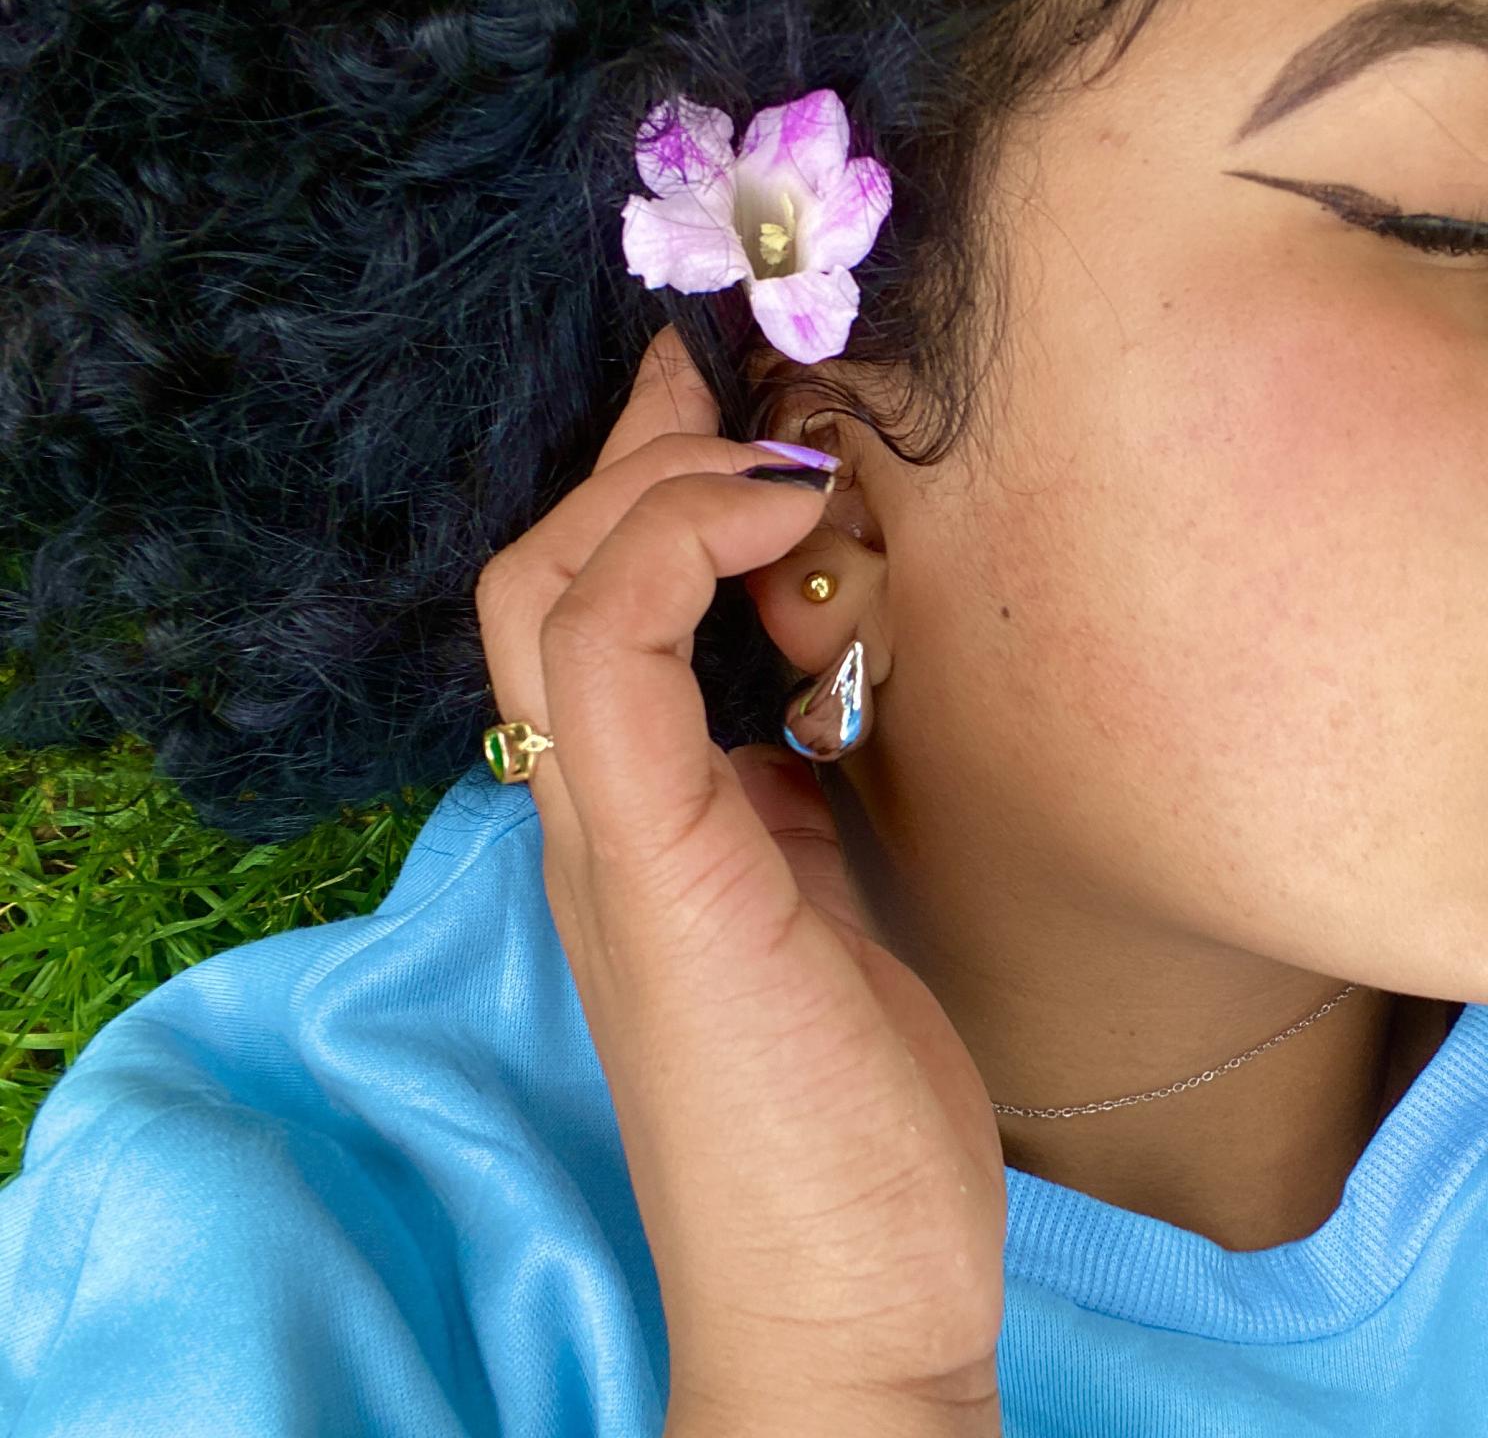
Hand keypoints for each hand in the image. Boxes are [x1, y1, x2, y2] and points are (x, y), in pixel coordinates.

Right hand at [474, 326, 1008, 1431]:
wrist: (837, 1304)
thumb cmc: (842, 1119)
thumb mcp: (817, 916)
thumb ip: (783, 803)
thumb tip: (798, 694)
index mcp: (636, 826)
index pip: (575, 613)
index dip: (636, 491)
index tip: (723, 414)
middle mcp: (597, 821)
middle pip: (538, 578)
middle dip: (635, 462)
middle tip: (729, 396)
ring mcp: (612, 842)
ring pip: (553, 597)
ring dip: (655, 491)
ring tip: (769, 459)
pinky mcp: (663, 870)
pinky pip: (610, 661)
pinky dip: (674, 556)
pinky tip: (780, 526)